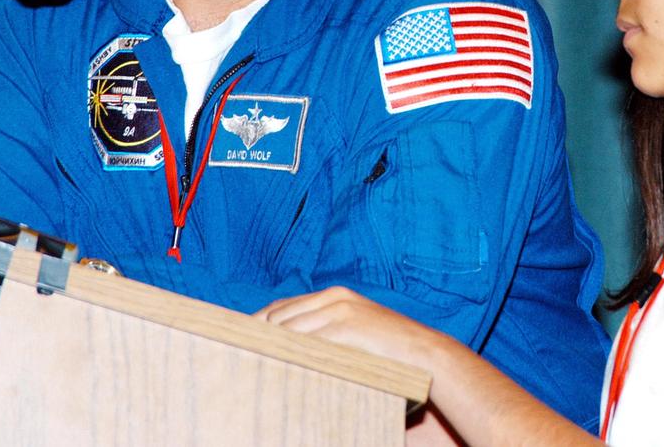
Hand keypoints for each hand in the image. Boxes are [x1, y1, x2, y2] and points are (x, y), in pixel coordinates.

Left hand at [258, 285, 445, 370]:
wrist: (426, 354)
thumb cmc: (389, 350)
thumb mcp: (355, 332)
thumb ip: (325, 331)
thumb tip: (289, 348)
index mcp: (333, 295)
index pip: (281, 306)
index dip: (258, 324)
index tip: (240, 342)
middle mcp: (333, 298)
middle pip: (278, 316)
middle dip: (257, 336)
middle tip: (237, 357)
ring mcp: (340, 311)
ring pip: (288, 329)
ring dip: (269, 348)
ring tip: (251, 365)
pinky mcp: (347, 328)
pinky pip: (308, 342)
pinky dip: (291, 354)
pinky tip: (278, 368)